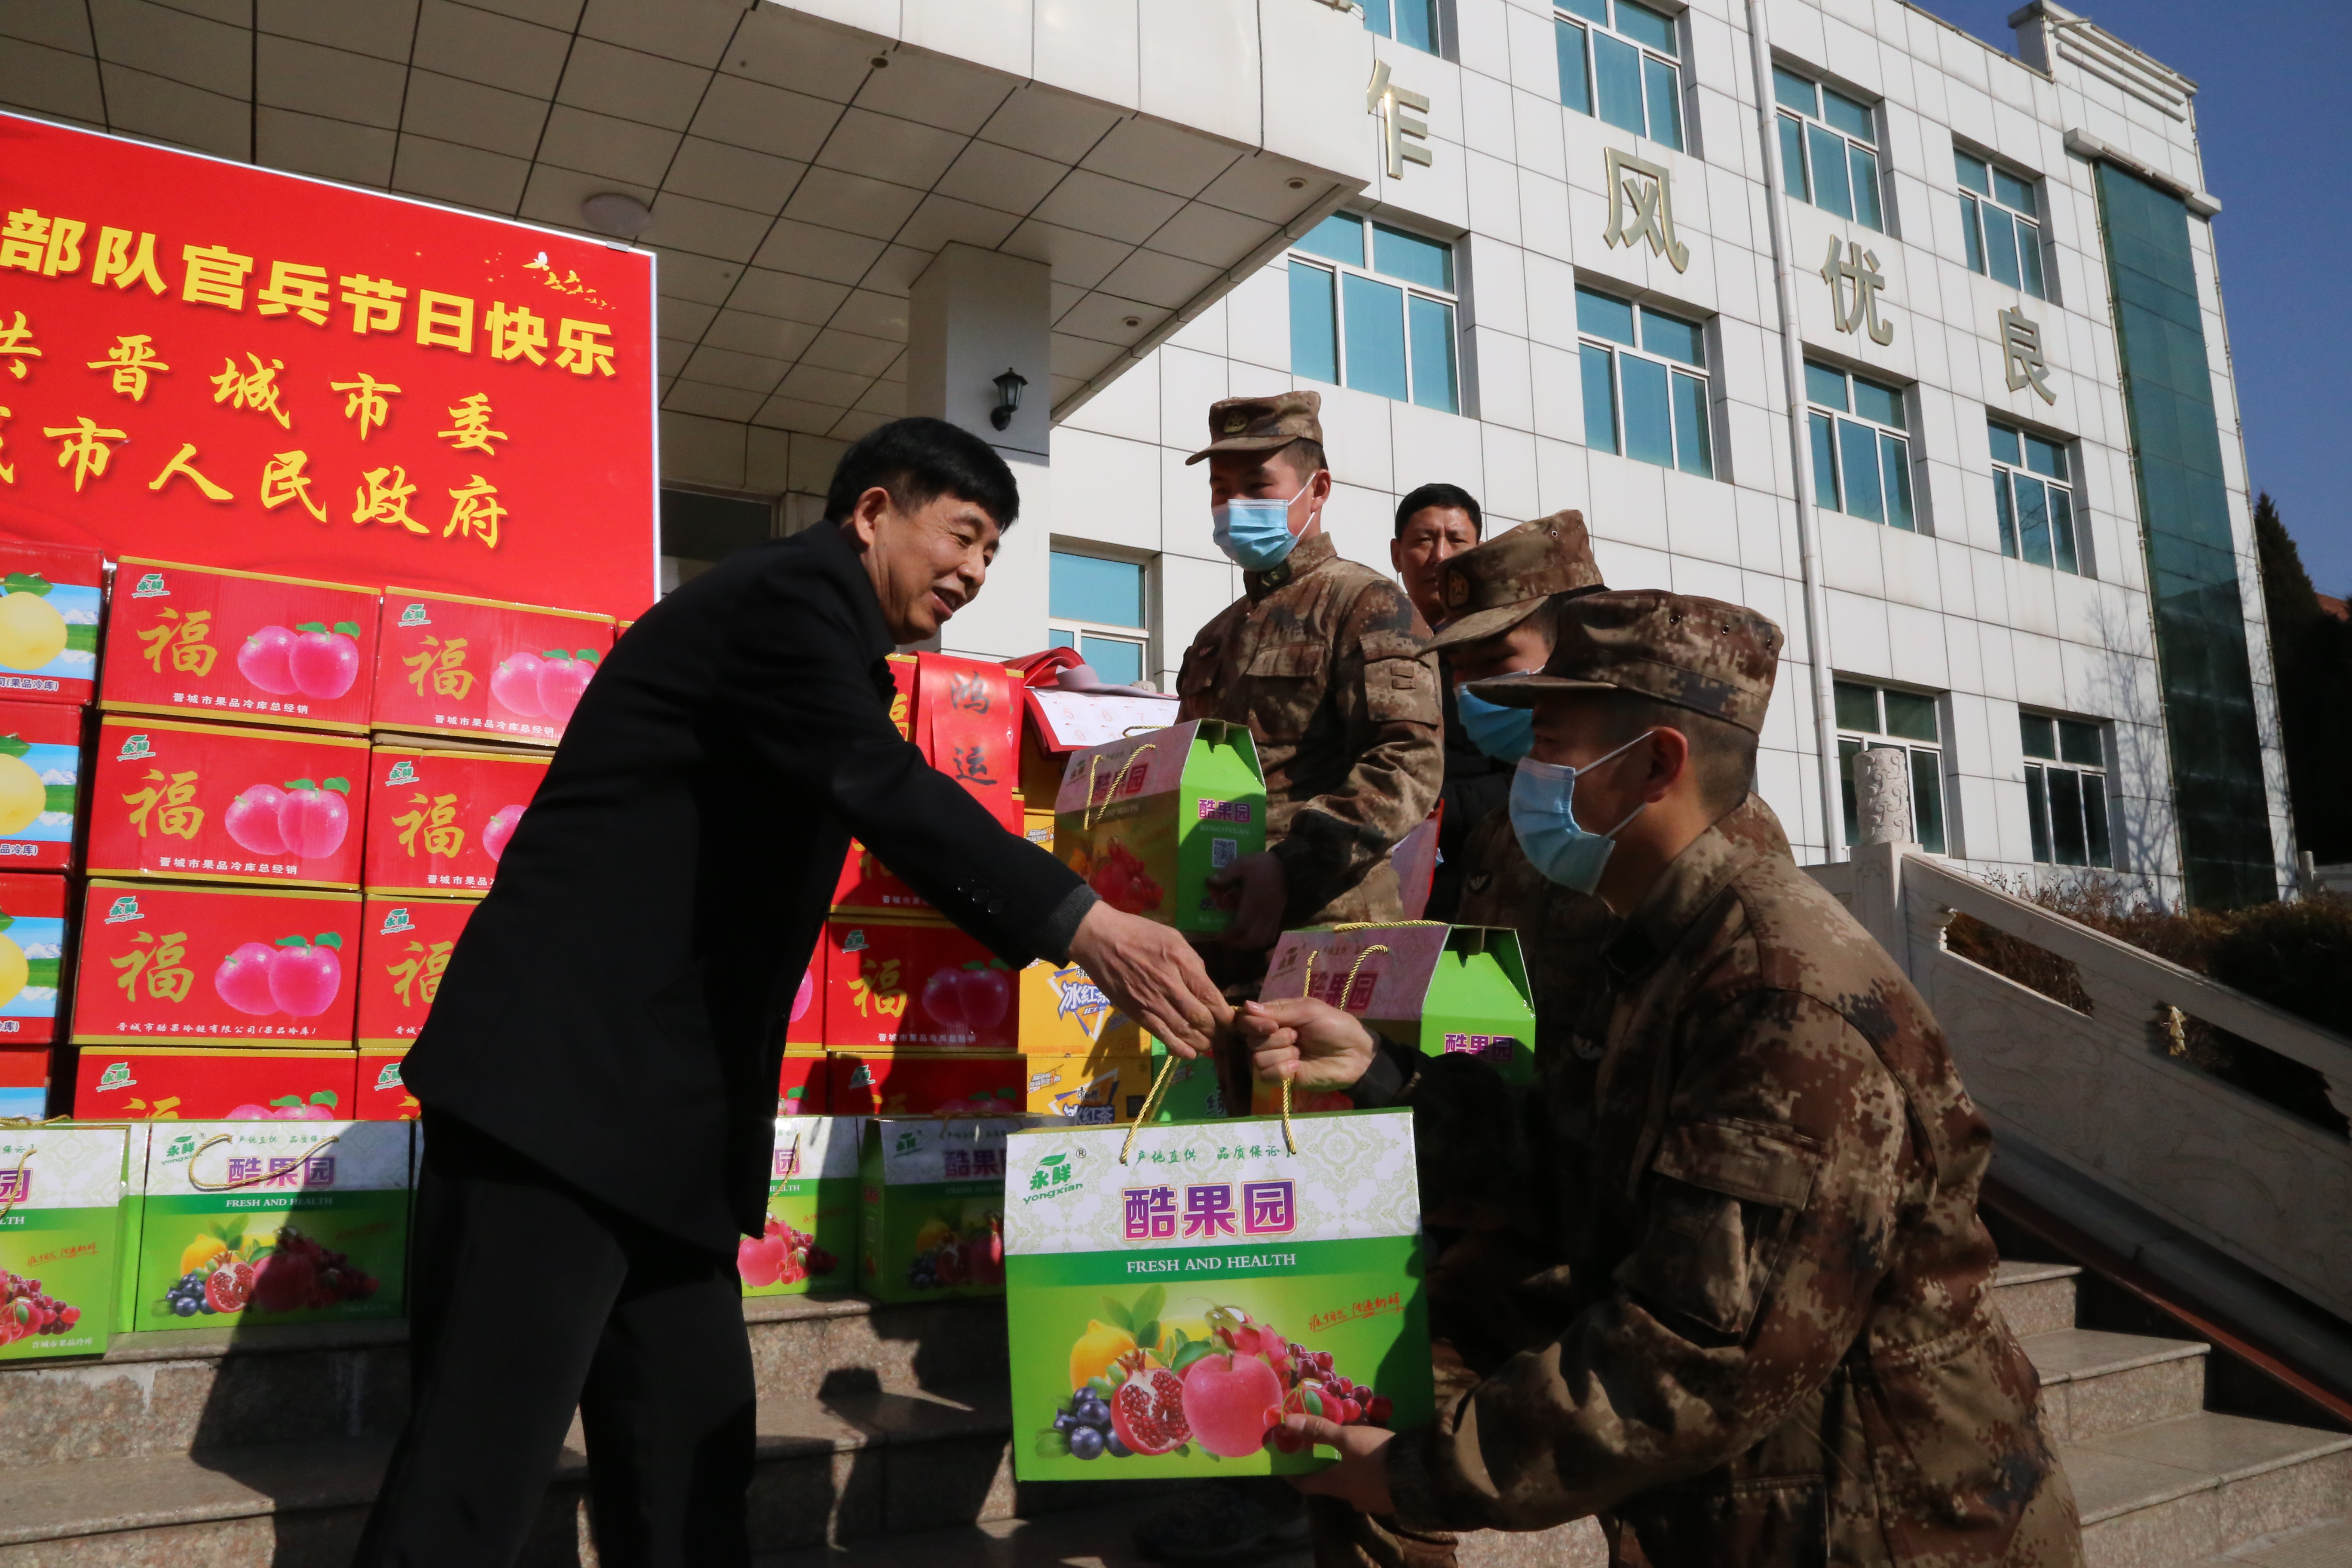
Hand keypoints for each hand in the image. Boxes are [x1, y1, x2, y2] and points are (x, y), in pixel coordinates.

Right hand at [1067, 902, 1227, 1059]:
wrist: (1100, 940)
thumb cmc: (1139, 933)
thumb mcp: (1174, 938)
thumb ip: (1193, 962)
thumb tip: (1206, 987)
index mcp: (1181, 962)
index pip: (1211, 996)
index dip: (1225, 1015)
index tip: (1232, 1022)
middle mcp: (1169, 985)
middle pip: (1200, 1017)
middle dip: (1215, 1030)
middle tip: (1221, 1034)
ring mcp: (1152, 1002)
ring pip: (1183, 1031)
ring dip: (1200, 1042)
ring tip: (1208, 1045)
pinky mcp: (1137, 1013)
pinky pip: (1162, 1036)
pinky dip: (1179, 1048)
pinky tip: (1190, 1054)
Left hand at [1207, 851, 1286, 949]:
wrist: (1288, 867)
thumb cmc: (1263, 866)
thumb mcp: (1242, 864)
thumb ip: (1226, 873)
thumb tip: (1209, 881)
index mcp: (1253, 903)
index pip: (1241, 927)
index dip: (1229, 934)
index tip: (1219, 934)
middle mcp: (1263, 915)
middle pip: (1251, 939)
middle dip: (1237, 942)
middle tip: (1227, 938)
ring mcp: (1273, 917)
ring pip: (1262, 940)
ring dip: (1249, 944)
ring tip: (1239, 939)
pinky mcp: (1279, 917)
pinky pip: (1272, 936)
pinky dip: (1261, 941)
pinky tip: (1254, 936)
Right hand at [1233, 997, 1377, 1090]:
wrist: (1355, 1055)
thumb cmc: (1335, 1026)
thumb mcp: (1308, 1010)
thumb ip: (1277, 1010)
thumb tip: (1245, 1006)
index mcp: (1275, 1017)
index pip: (1246, 1019)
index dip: (1253, 1023)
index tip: (1272, 1025)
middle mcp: (1271, 1037)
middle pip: (1250, 1040)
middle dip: (1275, 1039)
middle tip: (1298, 1037)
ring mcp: (1275, 1058)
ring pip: (1257, 1058)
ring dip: (1281, 1055)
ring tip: (1301, 1053)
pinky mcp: (1281, 1078)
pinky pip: (1264, 1076)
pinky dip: (1281, 1071)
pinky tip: (1298, 1067)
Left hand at [1280, 1414, 1396, 1512]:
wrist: (1418, 1474)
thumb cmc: (1376, 1456)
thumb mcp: (1347, 1438)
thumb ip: (1319, 1430)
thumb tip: (1288, 1423)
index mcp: (1335, 1485)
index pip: (1304, 1485)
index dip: (1292, 1475)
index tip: (1284, 1465)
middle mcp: (1349, 1498)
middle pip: (1327, 1484)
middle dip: (1321, 1468)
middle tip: (1318, 1451)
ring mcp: (1370, 1502)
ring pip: (1350, 1486)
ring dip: (1344, 1471)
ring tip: (1347, 1453)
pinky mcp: (1387, 1499)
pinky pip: (1369, 1487)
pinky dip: (1363, 1475)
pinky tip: (1371, 1462)